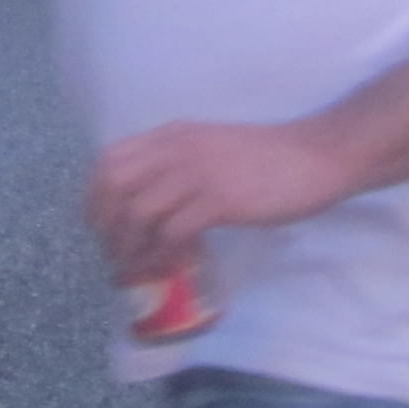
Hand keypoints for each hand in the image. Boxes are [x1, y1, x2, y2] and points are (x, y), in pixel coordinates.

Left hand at [87, 118, 359, 280]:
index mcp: (169, 136)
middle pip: (113, 186)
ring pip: (138, 212)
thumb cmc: (266, 158)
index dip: (95, 198)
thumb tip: (151, 204)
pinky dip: (165, 254)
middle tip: (116, 256)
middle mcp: (174, 149)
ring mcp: (195, 173)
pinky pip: (174, 232)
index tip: (101, 229)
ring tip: (140, 271)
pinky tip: (173, 268)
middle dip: (106, 227)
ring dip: (132, 248)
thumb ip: (178, 166)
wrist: (313, 156)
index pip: (109, 161)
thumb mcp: (208, 149)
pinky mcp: (219, 200)